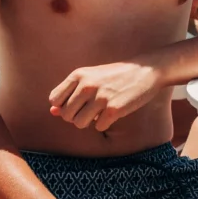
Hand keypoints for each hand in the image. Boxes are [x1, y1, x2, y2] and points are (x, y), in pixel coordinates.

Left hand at [48, 61, 164, 131]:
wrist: (145, 71)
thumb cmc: (114, 76)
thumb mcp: (90, 78)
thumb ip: (70, 94)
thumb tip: (53, 112)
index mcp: (78, 75)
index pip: (54, 99)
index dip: (63, 106)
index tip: (76, 104)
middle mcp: (87, 85)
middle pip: (66, 115)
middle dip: (76, 117)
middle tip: (90, 110)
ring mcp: (100, 97)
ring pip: (79, 124)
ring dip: (89, 122)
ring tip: (100, 112)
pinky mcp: (114, 109)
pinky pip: (98, 127)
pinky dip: (105, 124)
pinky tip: (113, 113)